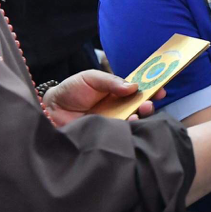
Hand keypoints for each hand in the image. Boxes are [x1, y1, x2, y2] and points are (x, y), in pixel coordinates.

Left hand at [44, 69, 165, 126]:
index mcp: (117, 91)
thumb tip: (133, 86)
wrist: (50, 110)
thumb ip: (111, 81)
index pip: (138, 90)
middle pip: (139, 105)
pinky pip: (121, 132)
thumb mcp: (91, 77)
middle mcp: (118, 106)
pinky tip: (129, 122)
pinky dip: (128, 128)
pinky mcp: (106, 134)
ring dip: (140, 115)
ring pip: (134, 119)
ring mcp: (113, 120)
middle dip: (149, 103)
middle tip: (150, 101)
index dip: (151, 88)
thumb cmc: (70, 90)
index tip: (161, 89)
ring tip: (141, 110)